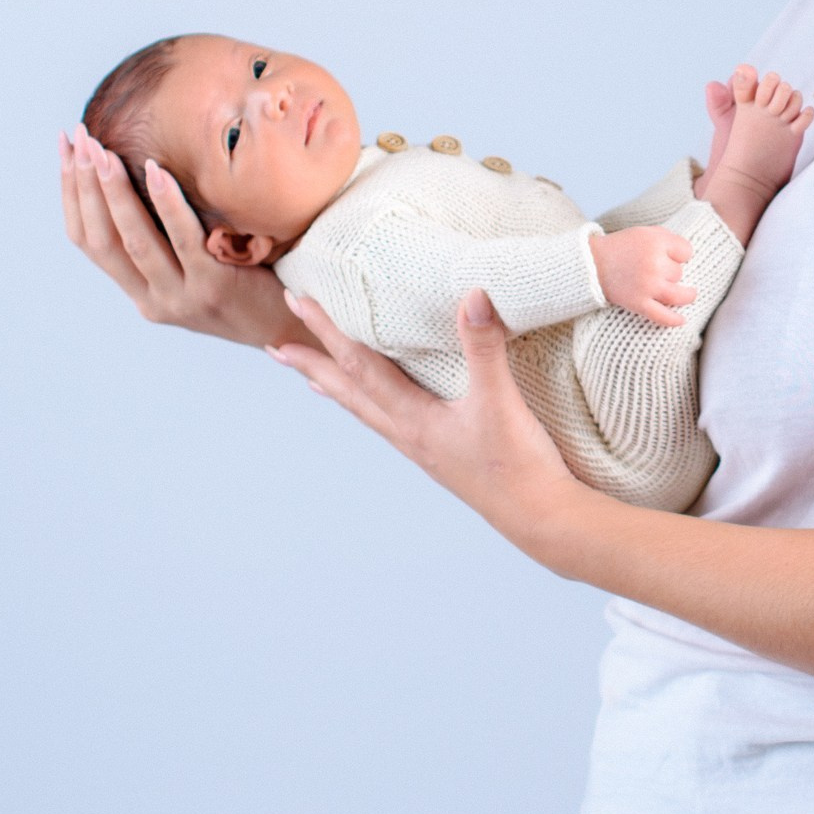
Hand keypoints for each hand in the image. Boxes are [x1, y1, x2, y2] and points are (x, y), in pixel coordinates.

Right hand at [58, 125, 309, 347]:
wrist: (297, 327)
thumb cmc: (252, 283)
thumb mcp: (199, 265)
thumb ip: (171, 238)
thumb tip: (147, 172)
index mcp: (143, 293)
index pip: (88, 241)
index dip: (72, 194)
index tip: (66, 149)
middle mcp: (154, 300)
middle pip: (101, 240)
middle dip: (83, 186)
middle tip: (77, 139)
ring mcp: (182, 297)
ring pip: (133, 242)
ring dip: (113, 193)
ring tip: (101, 150)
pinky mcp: (214, 288)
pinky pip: (183, 240)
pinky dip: (165, 204)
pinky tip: (156, 170)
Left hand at [269, 287, 591, 554]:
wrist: (538, 517)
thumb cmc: (518, 464)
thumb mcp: (501, 400)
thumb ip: (484, 347)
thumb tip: (473, 296)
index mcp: (412, 418)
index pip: (359, 365)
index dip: (327, 331)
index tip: (297, 303)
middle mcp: (407, 433)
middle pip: (348, 392)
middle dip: (312, 366)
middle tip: (275, 349)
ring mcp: (421, 448)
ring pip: (365, 411)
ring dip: (336, 389)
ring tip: (311, 379)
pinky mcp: (438, 455)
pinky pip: (388, 423)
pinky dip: (369, 407)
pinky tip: (381, 408)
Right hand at [590, 226, 696, 326]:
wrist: (592, 263)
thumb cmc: (622, 247)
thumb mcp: (645, 232)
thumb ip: (668, 239)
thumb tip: (688, 257)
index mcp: (655, 242)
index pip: (686, 252)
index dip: (680, 254)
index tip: (670, 256)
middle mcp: (653, 263)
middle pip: (680, 273)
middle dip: (671, 271)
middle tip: (654, 270)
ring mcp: (647, 285)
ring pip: (679, 294)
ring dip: (686, 296)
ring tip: (689, 294)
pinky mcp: (638, 303)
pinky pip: (662, 316)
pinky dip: (673, 320)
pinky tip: (682, 320)